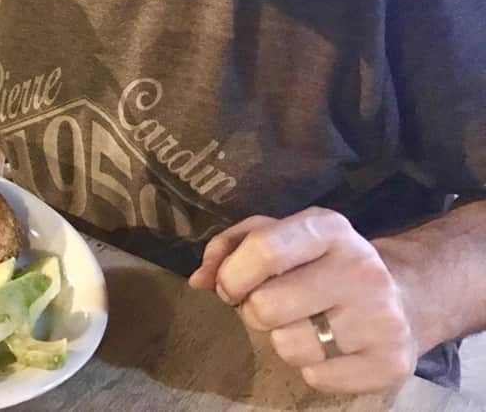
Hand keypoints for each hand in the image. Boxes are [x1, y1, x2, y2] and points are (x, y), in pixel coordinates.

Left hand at [188, 207, 420, 393]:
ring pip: (287, 346)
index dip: (232, 274)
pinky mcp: (392, 363)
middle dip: (253, 310)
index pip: (265, 250)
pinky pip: (316, 377)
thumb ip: (232, 247)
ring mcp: (382, 318)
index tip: (229, 286)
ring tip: (303, 324)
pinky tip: (329, 347)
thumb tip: (199, 279)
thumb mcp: (281, 235)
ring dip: (281, 340)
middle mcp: (361, 269)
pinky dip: (311, 367)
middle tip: (270, 306)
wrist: (407, 294)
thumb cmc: (323, 261)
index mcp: (329, 229)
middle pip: (266, 305)